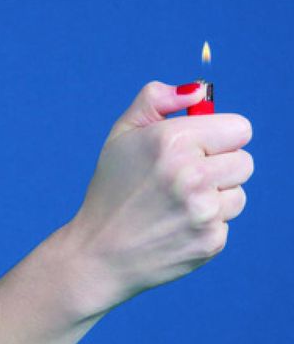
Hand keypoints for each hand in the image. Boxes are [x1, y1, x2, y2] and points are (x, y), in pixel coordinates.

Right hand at [65, 81, 253, 313]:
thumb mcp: (121, 135)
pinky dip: (205, 224)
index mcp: (171, 141)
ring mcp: (203, 211)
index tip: (198, 147)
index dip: (218, 136)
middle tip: (182, 178)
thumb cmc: (111, 188)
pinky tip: (174, 226)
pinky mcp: (211, 241)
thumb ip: (156, 100)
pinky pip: (226, 223)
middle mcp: (192, 174)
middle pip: (245, 160)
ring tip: (176, 204)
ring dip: (215, 197)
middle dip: (219, 165)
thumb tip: (198, 91)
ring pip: (239, 193)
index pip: (240, 128)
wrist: (99, 252)